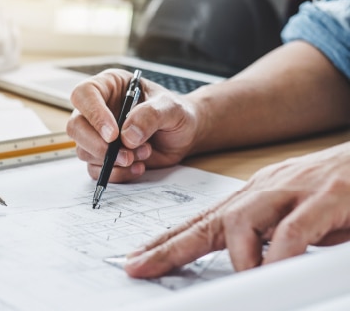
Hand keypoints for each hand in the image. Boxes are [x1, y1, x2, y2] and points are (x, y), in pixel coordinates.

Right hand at [66, 69, 199, 181]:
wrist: (183, 135)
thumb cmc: (175, 114)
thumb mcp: (170, 108)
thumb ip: (150, 116)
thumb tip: (127, 136)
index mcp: (108, 86)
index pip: (84, 94)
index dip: (94, 114)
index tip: (113, 134)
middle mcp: (97, 109)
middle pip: (76, 127)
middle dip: (98, 145)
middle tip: (125, 155)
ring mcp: (97, 134)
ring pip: (83, 151)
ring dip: (113, 160)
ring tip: (144, 154)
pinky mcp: (102, 156)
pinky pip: (96, 170)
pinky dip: (117, 173)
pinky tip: (139, 167)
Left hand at [124, 142, 349, 277]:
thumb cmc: (340, 192)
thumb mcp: (297, 216)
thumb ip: (271, 238)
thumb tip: (250, 264)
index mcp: (255, 196)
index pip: (202, 220)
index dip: (167, 241)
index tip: (140, 258)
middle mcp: (265, 190)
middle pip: (208, 221)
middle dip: (169, 247)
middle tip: (140, 266)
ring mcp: (293, 191)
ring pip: (242, 221)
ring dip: (238, 257)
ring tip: (246, 278)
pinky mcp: (327, 197)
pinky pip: (294, 231)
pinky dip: (280, 254)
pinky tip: (275, 270)